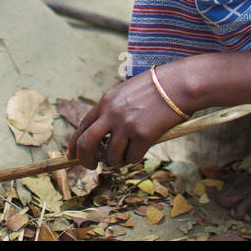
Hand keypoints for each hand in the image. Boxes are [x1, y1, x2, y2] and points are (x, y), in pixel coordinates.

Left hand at [66, 65, 188, 168]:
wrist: (178, 84)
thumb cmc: (157, 88)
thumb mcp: (126, 92)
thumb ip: (113, 109)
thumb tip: (104, 135)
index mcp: (106, 101)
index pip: (82, 126)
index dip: (74, 143)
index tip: (72, 155)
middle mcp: (112, 113)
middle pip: (87, 143)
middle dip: (85, 160)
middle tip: (91, 166)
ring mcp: (126, 124)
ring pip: (110, 155)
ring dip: (116, 161)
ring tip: (124, 157)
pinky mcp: (142, 135)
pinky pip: (131, 157)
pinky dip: (133, 159)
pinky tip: (139, 152)